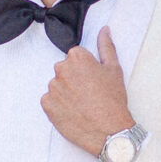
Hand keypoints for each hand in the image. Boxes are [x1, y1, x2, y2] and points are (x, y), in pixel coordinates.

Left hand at [42, 26, 132, 156]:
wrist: (108, 132)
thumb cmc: (113, 101)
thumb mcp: (114, 70)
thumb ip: (106, 46)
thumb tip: (104, 29)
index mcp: (77, 57)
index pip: (75, 57)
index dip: (86, 70)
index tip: (93, 82)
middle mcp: (61, 69)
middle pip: (64, 70)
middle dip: (73, 80)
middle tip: (88, 95)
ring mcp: (52, 87)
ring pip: (57, 86)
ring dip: (65, 93)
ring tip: (81, 105)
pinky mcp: (46, 104)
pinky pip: (50, 101)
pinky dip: (58, 106)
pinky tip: (72, 112)